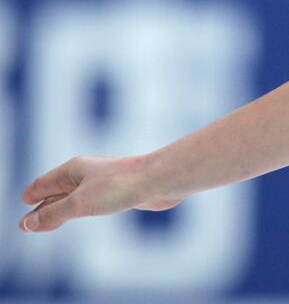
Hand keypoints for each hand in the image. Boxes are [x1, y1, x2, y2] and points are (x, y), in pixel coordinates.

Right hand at [19, 155, 178, 233]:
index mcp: (74, 169)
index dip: (32, 195)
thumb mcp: (80, 203)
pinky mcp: (117, 191)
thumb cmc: (121, 186)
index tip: (23, 203)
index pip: (44, 183)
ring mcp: (102, 182)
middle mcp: (87, 173)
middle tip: (27, 223)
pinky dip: (79, 210)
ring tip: (49, 222)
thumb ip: (53, 215)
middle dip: (43, 206)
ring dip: (60, 209)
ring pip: (74, 197)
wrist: (160, 180)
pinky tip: (83, 212)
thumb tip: (26, 224)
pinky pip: (91, 201)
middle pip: (57, 191)